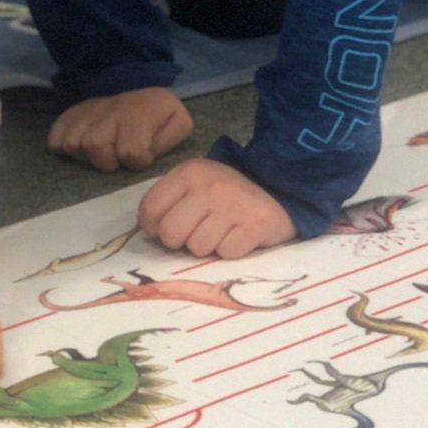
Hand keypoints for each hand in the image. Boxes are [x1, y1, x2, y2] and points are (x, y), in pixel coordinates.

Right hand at [48, 88, 192, 171]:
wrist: (135, 87)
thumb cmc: (156, 114)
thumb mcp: (178, 123)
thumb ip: (168, 141)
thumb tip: (146, 153)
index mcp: (138, 113)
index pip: (130, 151)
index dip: (137, 160)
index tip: (143, 156)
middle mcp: (108, 111)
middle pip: (95, 146)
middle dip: (108, 161)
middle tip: (117, 156)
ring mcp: (85, 113)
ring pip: (73, 144)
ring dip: (87, 155)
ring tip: (101, 151)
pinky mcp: (68, 116)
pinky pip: (55, 140)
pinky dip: (63, 147)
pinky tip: (81, 147)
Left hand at [138, 159, 295, 259]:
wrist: (278, 189)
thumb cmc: (226, 194)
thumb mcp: (194, 185)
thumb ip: (168, 202)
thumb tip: (148, 231)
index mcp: (189, 173)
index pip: (149, 210)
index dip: (154, 227)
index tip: (168, 227)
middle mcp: (209, 186)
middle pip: (170, 233)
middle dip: (180, 241)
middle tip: (197, 232)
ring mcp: (233, 205)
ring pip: (198, 248)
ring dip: (208, 247)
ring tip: (221, 231)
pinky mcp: (255, 225)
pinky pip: (226, 253)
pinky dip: (231, 250)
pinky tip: (238, 235)